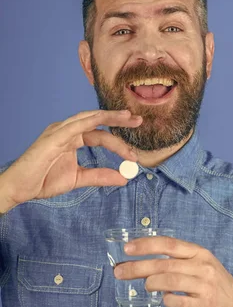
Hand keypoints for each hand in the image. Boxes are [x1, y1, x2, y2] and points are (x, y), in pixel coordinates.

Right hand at [1, 109, 141, 207]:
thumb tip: (123, 178)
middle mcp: (67, 130)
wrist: (20, 188)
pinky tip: (105, 121)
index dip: (118, 142)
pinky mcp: (53, 137)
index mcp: (72, 138)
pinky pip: (75, 126)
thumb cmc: (43, 180)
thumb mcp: (78, 178)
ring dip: (110, 117)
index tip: (134, 154)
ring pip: (89, 118)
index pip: (100, 134)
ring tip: (128, 118)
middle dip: (118, 119)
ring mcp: (59, 131)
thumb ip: (100, 176)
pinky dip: (92, 121)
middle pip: (97, 120)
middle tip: (138, 120)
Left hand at [113, 235, 232, 306]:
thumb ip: (179, 261)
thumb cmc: (214, 286)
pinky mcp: (205, 304)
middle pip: (164, 263)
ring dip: (151, 283)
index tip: (127, 248)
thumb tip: (145, 261)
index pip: (169, 244)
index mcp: (199, 253)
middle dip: (138, 266)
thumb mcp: (201, 265)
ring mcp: (204, 285)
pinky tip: (164, 300)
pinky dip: (168, 300)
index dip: (146, 245)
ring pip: (170, 280)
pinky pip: (179, 301)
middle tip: (119, 271)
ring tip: (144, 286)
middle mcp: (202, 266)